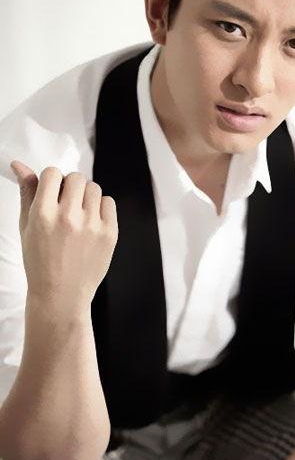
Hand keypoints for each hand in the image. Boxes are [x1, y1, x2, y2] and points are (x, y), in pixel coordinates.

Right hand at [10, 160, 117, 313]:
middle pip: (76, 177)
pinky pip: (109, 202)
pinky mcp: (110, 233)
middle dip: (70, 186)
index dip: (52, 181)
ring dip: (86, 196)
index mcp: (43, 215)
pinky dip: (101, 208)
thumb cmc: (39, 261)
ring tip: (78, 215)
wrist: (61, 295)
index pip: (52, 173)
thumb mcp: (27, 227)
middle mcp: (68, 217)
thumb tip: (19, 165)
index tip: (52, 193)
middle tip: (66, 205)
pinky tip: (91, 223)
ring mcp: (91, 225)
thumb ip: (27, 193)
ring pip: (94, 187)